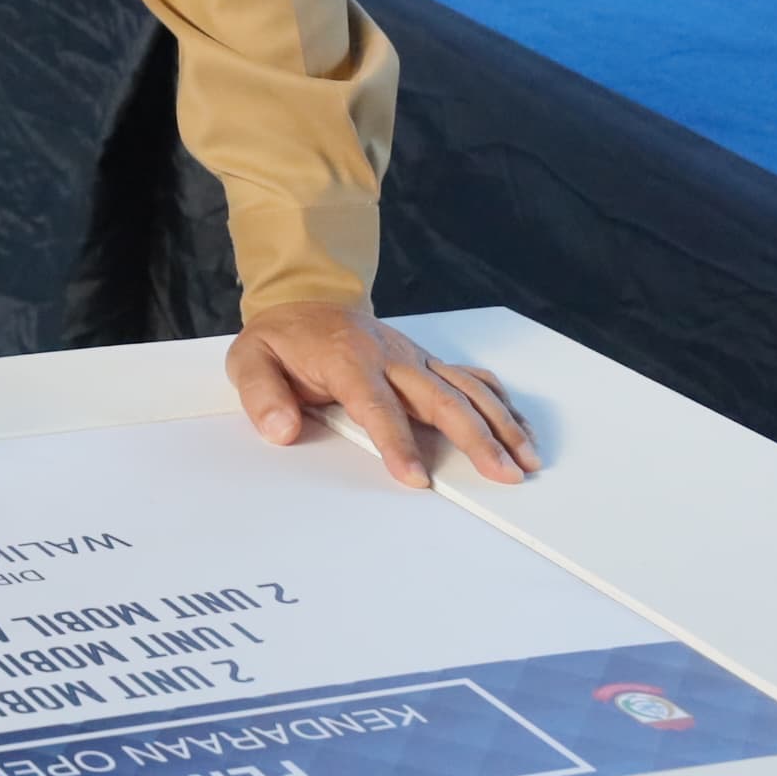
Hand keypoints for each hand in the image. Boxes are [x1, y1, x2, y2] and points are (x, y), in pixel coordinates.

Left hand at [226, 303, 535, 489]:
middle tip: (501, 474)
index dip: (397, 442)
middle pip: (440, 399)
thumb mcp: (250, 360)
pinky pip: (472, 379)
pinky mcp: (428, 361)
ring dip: (500, 424)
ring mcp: (416, 358)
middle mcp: (392, 358)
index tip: (415, 477)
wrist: (306, 298)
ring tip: (525, 460)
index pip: (376, 406)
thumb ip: (262, 396)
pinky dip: (500, 403)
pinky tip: (522, 429)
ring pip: (467, 390)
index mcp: (348, 361)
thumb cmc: (282, 339)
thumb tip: (281, 430)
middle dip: (475, 438)